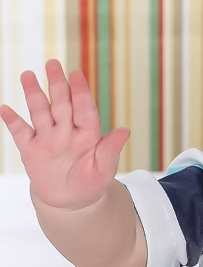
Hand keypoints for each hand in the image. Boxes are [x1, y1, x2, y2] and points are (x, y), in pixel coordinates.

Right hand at [0, 60, 129, 209]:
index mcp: (88, 133)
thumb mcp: (104, 170)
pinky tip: (5, 109)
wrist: (70, 202)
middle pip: (61, 104)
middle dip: (57, 84)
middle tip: (53, 64)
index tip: (77, 75)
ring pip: (40, 112)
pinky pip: (21, 133)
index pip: (84, 110)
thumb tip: (125, 130)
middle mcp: (66, 131)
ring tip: (28, 75)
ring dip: (34, 94)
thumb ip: (110, 150)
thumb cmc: (91, 183)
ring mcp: (48, 138)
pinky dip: (13, 122)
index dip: (81, 93)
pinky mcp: (31, 150)